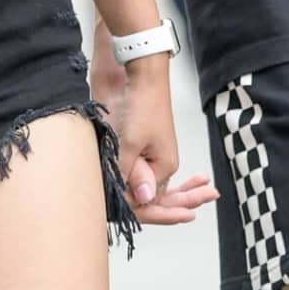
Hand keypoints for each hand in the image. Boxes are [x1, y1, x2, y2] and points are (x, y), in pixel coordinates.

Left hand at [93, 24, 217, 227]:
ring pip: (136, 185)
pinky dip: (122, 181)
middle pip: (154, 196)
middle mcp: (154, 162)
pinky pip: (123, 170)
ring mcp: (138, 152)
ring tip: (134, 210)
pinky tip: (117, 190)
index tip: (132, 219)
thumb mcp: (133, 144)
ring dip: (136, 199)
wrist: (131, 69)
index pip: (153, 202)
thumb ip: (129, 174)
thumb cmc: (141, 102)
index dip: (147, 214)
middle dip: (162, 211)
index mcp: (164, 165)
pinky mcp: (123, 142)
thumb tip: (141, 200)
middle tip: (171, 219)